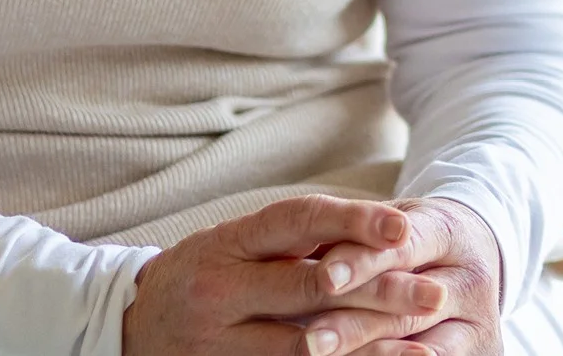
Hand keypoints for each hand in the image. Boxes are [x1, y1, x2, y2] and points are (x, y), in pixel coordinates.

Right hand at [122, 194, 450, 355]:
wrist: (128, 324)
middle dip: (378, 289)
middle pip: (312, 287)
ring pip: (308, 344)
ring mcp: (223, 341)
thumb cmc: (199, 273)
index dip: (351, 220)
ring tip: (422, 343)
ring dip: (370, 345)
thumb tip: (363, 233)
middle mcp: (224, 288)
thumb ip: (287, 241)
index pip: (296, 220)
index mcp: (229, 240)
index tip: (403, 225)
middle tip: (433, 290)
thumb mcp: (232, 242)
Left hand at [299, 199, 503, 355]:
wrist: (473, 256)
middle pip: (408, 305)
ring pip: (420, 345)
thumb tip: (296, 245)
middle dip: (356, 323)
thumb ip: (355, 233)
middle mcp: (471, 276)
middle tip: (312, 339)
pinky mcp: (484, 353)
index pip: (401, 246)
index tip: (324, 278)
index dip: (362, 262)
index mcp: (445, 229)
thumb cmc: (412, 237)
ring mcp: (479, 322)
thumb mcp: (392, 222)